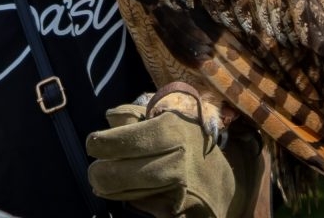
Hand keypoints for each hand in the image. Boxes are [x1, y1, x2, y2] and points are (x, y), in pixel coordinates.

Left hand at [85, 103, 264, 217]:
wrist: (229, 177)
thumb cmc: (189, 140)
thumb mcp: (167, 116)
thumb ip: (135, 115)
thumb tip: (109, 120)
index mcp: (169, 130)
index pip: (117, 141)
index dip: (99, 145)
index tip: (94, 146)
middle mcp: (175, 160)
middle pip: (114, 174)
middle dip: (99, 174)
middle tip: (96, 172)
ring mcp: (179, 190)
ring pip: (125, 195)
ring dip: (112, 190)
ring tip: (106, 183)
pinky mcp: (181, 213)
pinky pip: (145, 207)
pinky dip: (136, 201)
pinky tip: (134, 193)